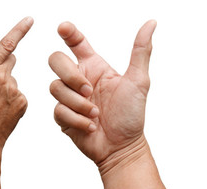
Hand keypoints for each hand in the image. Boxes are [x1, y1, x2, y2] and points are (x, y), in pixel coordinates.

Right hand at [0, 17, 32, 150]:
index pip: (7, 43)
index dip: (20, 29)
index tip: (30, 20)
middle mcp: (3, 77)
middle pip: (10, 60)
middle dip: (1, 66)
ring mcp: (15, 90)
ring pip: (13, 79)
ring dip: (5, 85)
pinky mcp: (23, 102)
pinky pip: (19, 93)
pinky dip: (12, 99)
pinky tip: (0, 109)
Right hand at [49, 21, 156, 172]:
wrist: (122, 147)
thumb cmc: (132, 115)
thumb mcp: (139, 81)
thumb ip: (141, 51)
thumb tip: (151, 23)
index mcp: (94, 67)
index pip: (76, 43)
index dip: (68, 32)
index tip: (64, 28)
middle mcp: (78, 79)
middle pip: (56, 60)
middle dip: (71, 76)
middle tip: (89, 91)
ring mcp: (68, 97)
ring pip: (55, 87)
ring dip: (78, 103)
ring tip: (96, 115)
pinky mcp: (62, 116)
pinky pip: (59, 110)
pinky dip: (78, 119)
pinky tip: (92, 126)